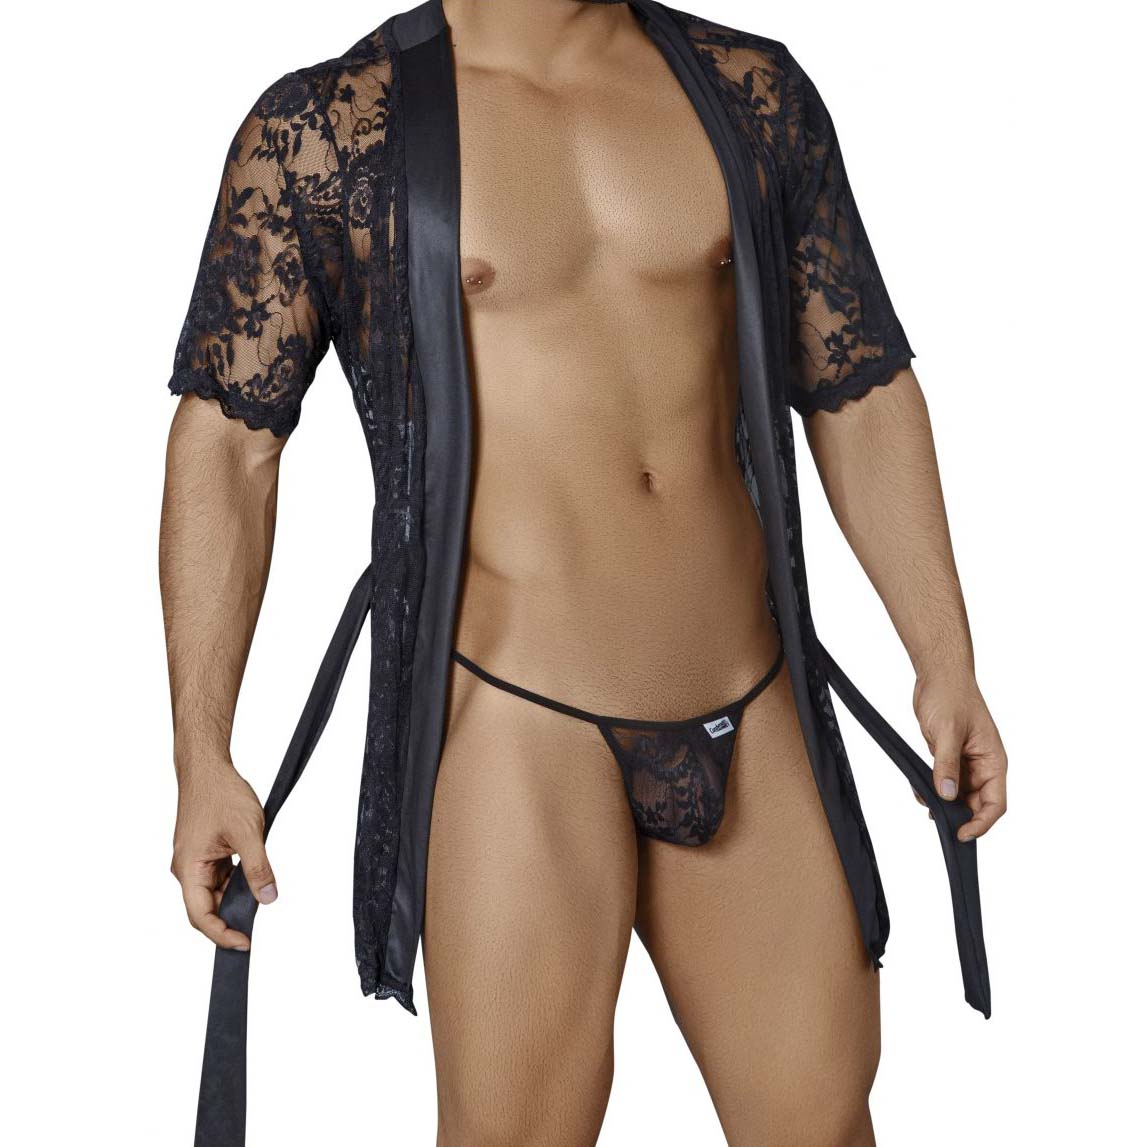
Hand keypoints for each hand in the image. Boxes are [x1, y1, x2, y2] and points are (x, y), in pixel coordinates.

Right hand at [171, 757, 277, 949]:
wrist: (208, 768)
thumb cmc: (221, 793)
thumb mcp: (248, 832)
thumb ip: (258, 867)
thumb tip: (268, 898)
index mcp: (188, 868)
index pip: (201, 915)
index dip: (222, 934)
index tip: (244, 944)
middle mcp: (186, 868)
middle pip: (205, 908)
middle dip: (229, 920)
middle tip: (254, 930)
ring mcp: (194, 861)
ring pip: (213, 892)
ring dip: (234, 899)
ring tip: (258, 897)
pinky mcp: (203, 853)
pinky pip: (218, 877)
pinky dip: (234, 883)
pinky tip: (252, 878)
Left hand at [911, 670, 1007, 841]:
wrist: (939, 674)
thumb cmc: (951, 695)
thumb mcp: (948, 732)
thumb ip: (947, 765)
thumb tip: (948, 796)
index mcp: (994, 761)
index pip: (995, 803)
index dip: (981, 823)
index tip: (961, 834)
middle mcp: (983, 764)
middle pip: (978, 803)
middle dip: (960, 815)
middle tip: (937, 821)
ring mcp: (966, 761)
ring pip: (960, 795)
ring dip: (945, 803)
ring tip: (925, 802)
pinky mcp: (950, 756)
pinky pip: (946, 781)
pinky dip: (934, 789)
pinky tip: (920, 790)